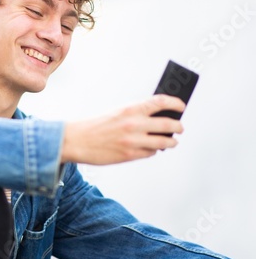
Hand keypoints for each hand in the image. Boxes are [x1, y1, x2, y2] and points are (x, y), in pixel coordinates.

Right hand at [61, 94, 185, 164]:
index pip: (161, 102)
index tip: (181, 106)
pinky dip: (153, 150)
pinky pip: (150, 153)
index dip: (176, 104)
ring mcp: (133, 141)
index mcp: (131, 109)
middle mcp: (134, 124)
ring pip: (164, 142)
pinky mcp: (129, 155)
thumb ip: (137, 113)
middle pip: (169, 125)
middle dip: (178, 127)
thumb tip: (159, 117)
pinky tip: (150, 148)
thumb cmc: (96, 125)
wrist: (77, 140)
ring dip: (171, 142)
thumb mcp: (117, 112)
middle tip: (179, 128)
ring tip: (171, 141)